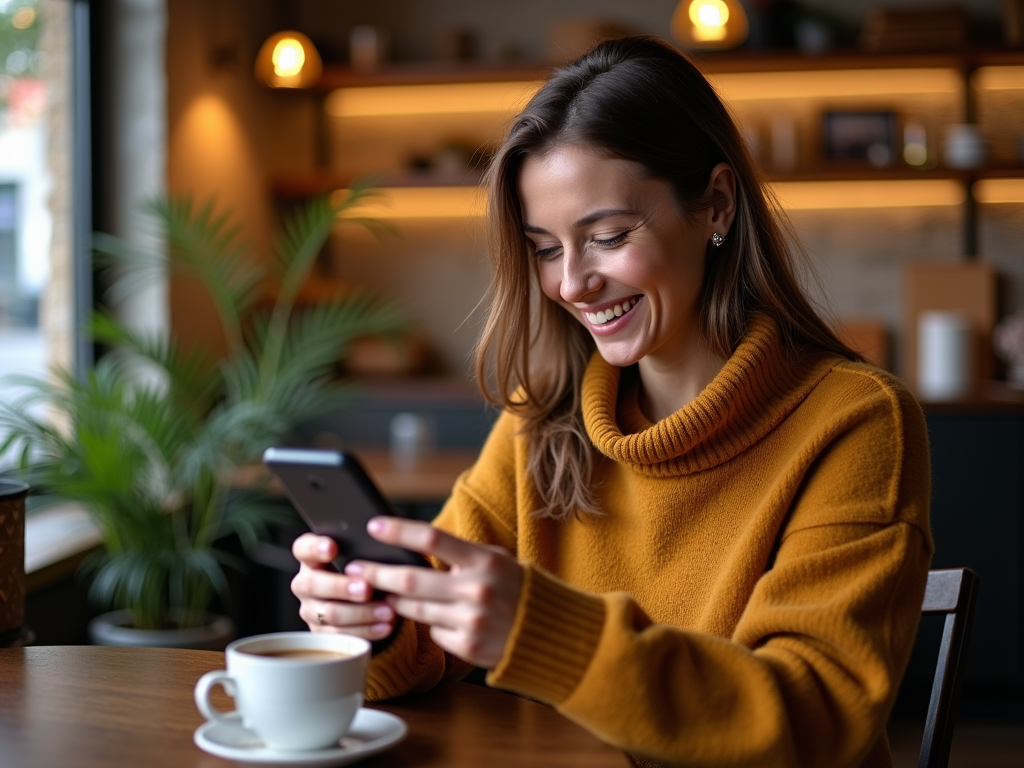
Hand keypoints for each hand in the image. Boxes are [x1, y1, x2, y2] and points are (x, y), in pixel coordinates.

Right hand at [290, 533, 396, 639]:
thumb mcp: (362, 557)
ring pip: (329, 612)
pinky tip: (385, 626)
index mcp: (311, 558)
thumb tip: (384, 551)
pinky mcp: (321, 633)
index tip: (332, 548)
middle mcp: (305, 583)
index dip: (315, 548)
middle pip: (312, 584)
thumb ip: (363, 552)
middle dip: (341, 587)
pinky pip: (341, 635)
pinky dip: (366, 631)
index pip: (303, 549)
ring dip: (360, 613)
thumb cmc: (364, 571)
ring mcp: (311, 610)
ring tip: (387, 611)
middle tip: (366, 589)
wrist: (367, 600)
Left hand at [345, 517, 522, 668]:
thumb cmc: (517, 588)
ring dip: (393, 601)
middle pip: (410, 579)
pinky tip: (434, 618)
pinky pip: (433, 633)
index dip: (399, 531)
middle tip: (354, 569)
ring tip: (380, 592)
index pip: (432, 539)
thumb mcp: (496, 560)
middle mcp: (476, 590)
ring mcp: (471, 621)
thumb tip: (415, 543)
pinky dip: (429, 624)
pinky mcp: (467, 647)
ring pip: (413, 609)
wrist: (547, 632)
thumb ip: (462, 553)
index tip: (373, 526)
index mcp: (484, 561)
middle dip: (376, 573)